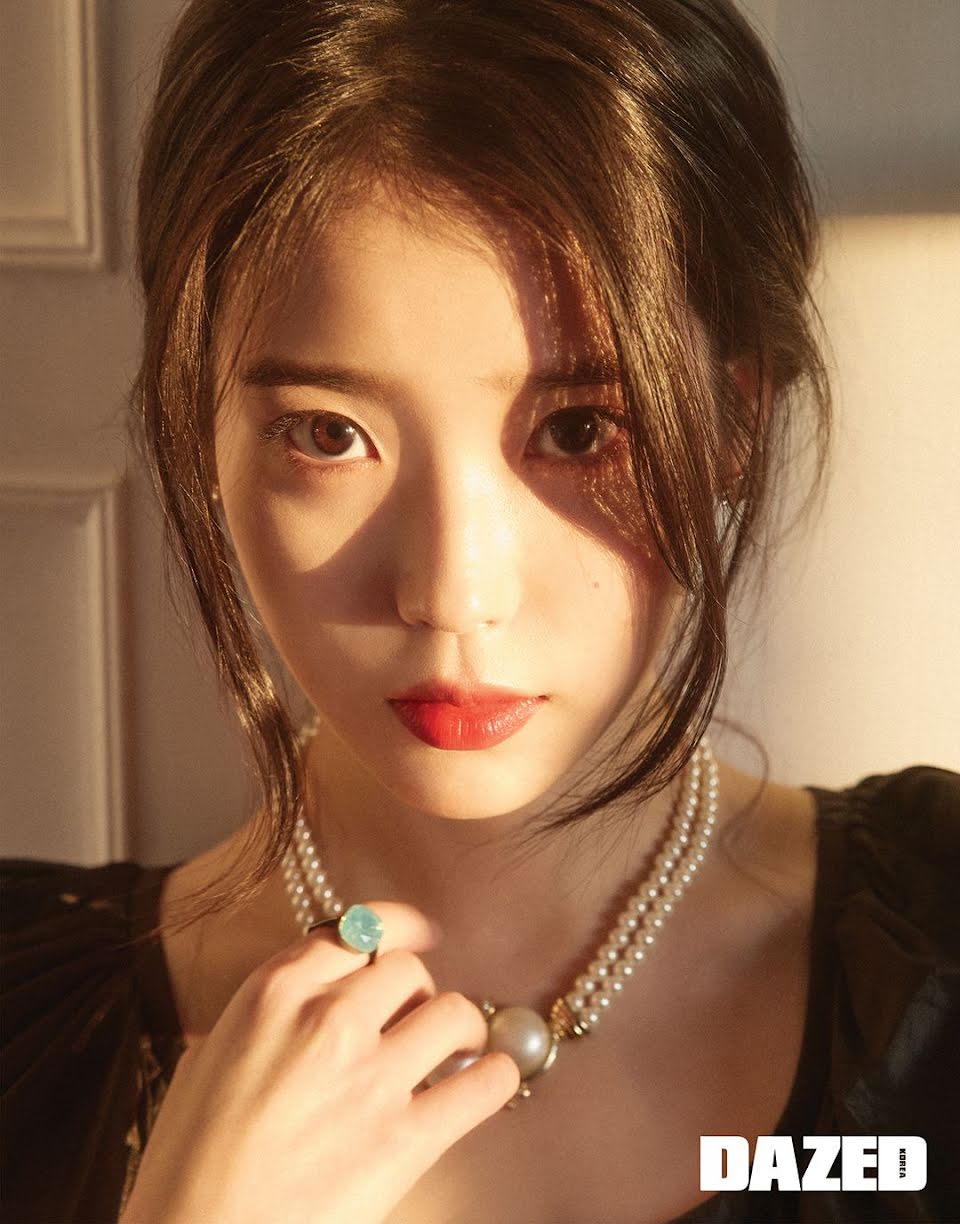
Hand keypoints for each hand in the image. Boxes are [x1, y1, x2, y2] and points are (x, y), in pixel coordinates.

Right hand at [121, 902, 519, 1223]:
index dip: (397, 928)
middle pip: (408, 969)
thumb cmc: (185, 1168)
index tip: (418, 934)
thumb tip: (277, 1023)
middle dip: (418, 992)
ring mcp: (371, 1077)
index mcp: (273, 994)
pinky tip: (489, 1081)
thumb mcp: (201, 1066)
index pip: (358, 930)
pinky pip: (483, 1085)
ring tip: (456, 1050)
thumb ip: (255, 1026)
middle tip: (415, 1019)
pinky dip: (495, 1078)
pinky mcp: (405, 1139)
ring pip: (453, 1011)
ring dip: (462, 1028)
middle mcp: (327, 1020)